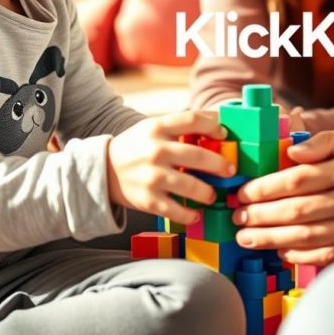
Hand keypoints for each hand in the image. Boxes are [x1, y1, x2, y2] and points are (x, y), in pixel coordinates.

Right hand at [106, 110, 234, 221]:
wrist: (103, 171)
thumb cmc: (137, 146)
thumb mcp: (153, 128)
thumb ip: (180, 126)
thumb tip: (217, 123)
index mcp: (158, 128)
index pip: (193, 120)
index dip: (214, 125)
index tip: (224, 135)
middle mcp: (156, 150)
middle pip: (198, 155)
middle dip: (220, 165)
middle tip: (230, 170)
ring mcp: (152, 177)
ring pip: (192, 186)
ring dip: (208, 192)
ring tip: (212, 194)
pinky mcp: (148, 200)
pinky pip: (177, 210)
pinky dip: (190, 214)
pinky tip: (196, 213)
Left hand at [232, 127, 333, 265]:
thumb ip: (329, 141)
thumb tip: (292, 151)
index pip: (297, 180)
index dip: (265, 188)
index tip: (244, 192)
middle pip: (297, 211)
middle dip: (261, 216)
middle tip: (237, 219)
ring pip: (309, 237)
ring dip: (273, 239)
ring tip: (249, 239)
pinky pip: (332, 256)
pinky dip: (304, 255)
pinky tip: (284, 251)